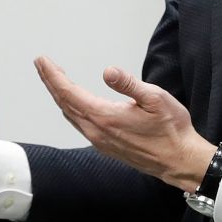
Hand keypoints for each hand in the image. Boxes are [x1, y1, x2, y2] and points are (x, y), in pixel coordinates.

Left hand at [34, 56, 213, 191]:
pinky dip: (70, 108)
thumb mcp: (155, 99)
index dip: (53, 76)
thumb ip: (129, 84)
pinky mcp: (106, 146)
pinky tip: (73, 102)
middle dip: (51, 82)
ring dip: (60, 96)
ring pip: (70, 115)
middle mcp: (97, 132)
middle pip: (64, 104)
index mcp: (105, 118)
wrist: (179, 161)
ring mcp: (100, 141)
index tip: (42, 61)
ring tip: (54, 79)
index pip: (69, 93)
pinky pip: (79, 124)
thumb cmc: (171, 130)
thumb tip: (108, 71)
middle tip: (42, 65)